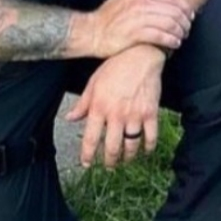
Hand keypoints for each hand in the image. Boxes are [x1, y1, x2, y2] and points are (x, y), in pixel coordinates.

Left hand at [64, 45, 165, 168]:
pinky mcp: (150, 113)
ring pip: (131, 146)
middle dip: (109, 161)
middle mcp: (116, 115)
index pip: (91, 139)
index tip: (86, 164)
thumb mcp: (93, 83)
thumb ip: (82, 103)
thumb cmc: (115, 66)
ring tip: (124, 160)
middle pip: (112, 148)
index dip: (87, 156)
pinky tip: (144, 151)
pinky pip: (150, 137)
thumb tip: (70, 118)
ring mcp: (135, 115)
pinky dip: (148, 148)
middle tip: (108, 165)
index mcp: (99, 107)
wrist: (141, 55)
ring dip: (127, 158)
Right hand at [82, 0, 192, 57]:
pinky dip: (170, 40)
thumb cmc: (108, 15)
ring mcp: (137, 18)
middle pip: (173, 11)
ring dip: (180, 31)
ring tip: (182, 36)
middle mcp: (140, 3)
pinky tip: (174, 43)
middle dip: (185, 21)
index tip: (190, 14)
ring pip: (169, 23)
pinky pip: (160, 36)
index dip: (184, 7)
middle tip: (187, 27)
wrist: (92, 32)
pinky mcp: (134, 34)